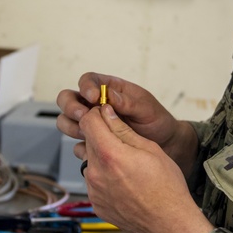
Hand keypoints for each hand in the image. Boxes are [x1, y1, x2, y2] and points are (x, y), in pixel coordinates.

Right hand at [55, 73, 198, 173]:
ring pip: (67, 121)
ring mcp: (92, 125)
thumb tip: (109, 95)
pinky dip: (81, 147)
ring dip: (72, 126)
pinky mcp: (93, 144)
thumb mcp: (147, 107)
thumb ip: (128, 102)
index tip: (93, 97)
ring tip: (86, 133)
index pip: (88, 81)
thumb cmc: (157, 121)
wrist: (165, 146)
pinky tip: (93, 150)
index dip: (86, 87)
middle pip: (68, 99)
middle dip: (71, 106)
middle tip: (82, 115)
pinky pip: (78, 145)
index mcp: (108, 89)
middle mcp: (96, 106)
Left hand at [79, 104, 213, 232]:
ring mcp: (93, 191)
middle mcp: (95, 172)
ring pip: (91, 163)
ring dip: (103, 160)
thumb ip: (123, 129)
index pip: (87, 121)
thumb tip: (106, 113)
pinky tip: (125, 185)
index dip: (98, 115)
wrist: (169, 223)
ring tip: (127, 169)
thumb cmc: (166, 186)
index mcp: (109, 154)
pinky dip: (105, 179)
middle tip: (125, 145)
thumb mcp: (150, 148)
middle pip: (88, 142)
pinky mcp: (95, 204)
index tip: (108, 117)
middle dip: (102, 138)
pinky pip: (95, 183)